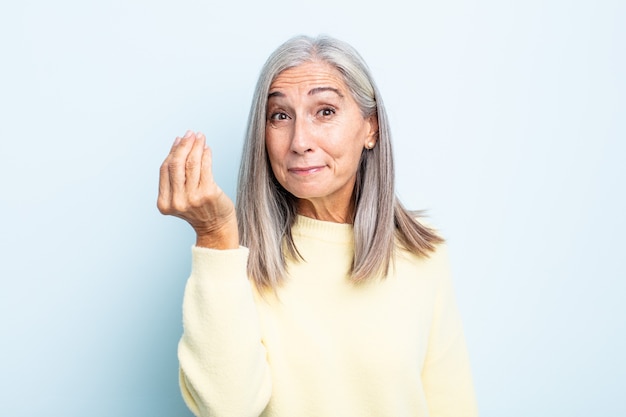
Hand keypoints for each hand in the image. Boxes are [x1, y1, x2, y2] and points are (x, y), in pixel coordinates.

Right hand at [157, 130, 238, 248]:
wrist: (216, 227)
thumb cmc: (199, 209)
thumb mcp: (180, 196)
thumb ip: (175, 176)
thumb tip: (178, 143)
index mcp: (164, 204)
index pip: (165, 170)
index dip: (172, 152)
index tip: (179, 140)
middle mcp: (177, 202)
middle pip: (176, 165)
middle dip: (183, 146)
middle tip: (190, 134)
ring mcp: (193, 199)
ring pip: (191, 164)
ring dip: (196, 147)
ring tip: (200, 137)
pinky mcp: (208, 194)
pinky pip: (205, 168)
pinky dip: (206, 155)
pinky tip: (207, 149)